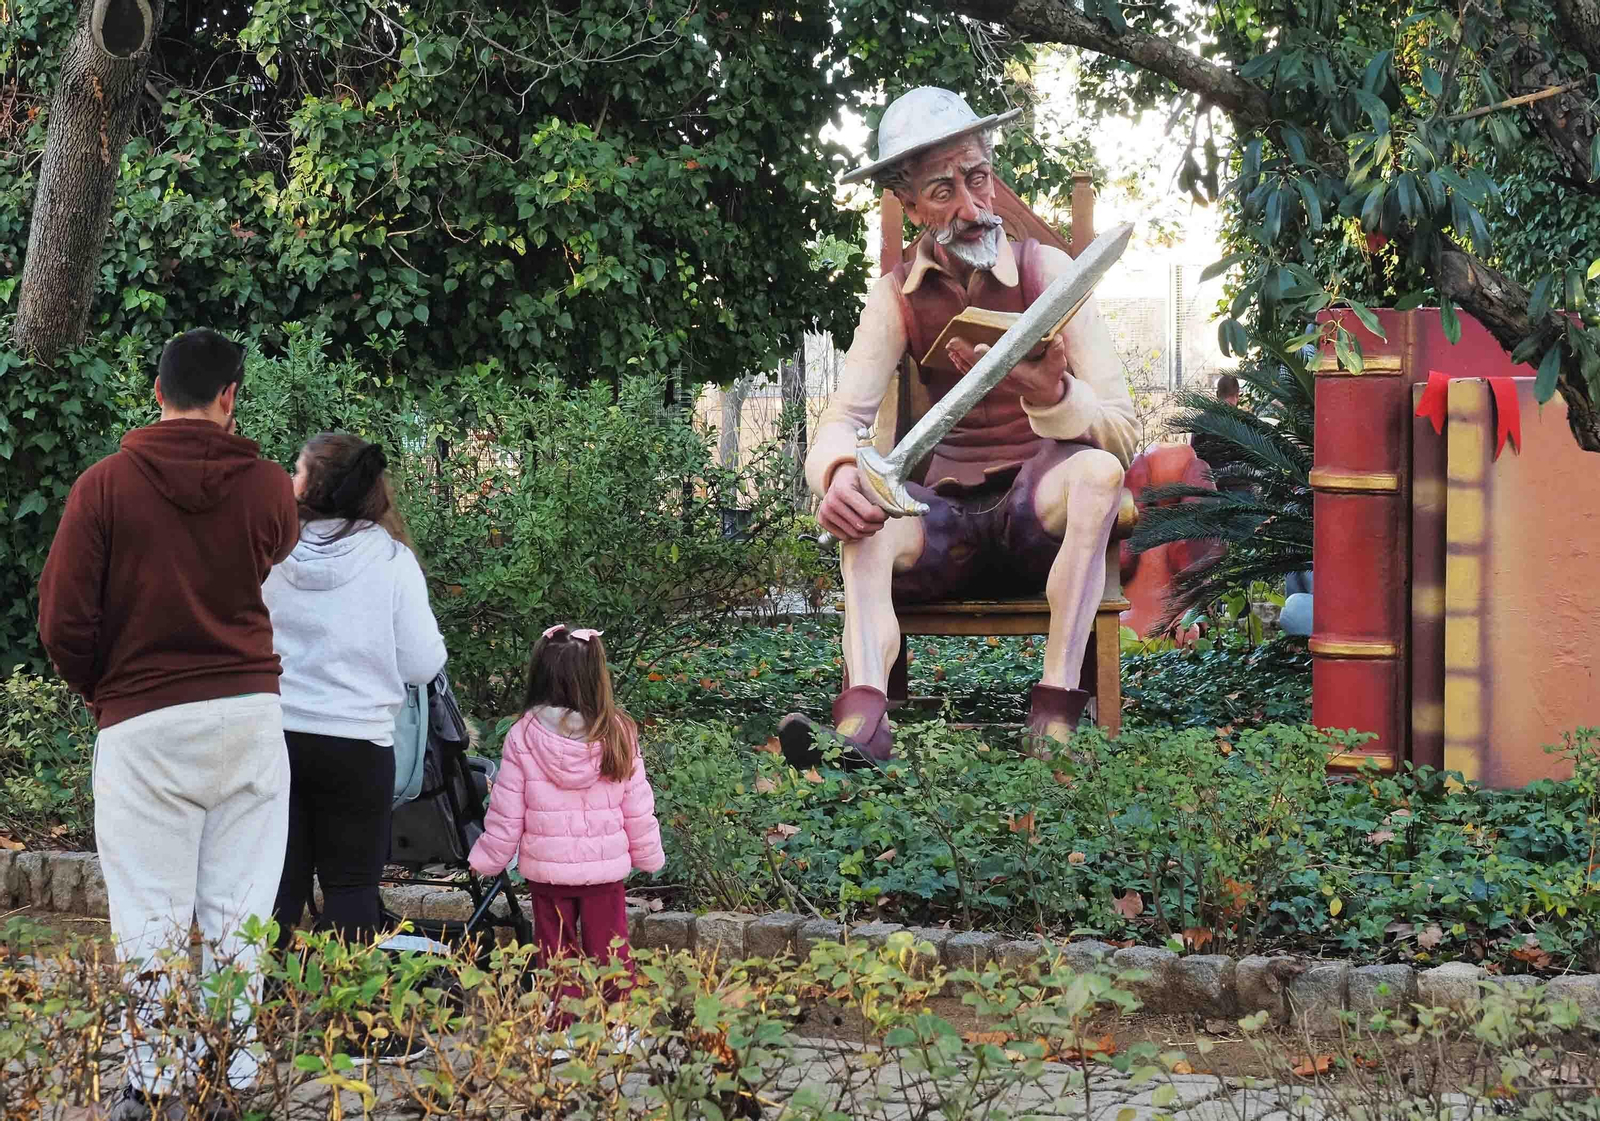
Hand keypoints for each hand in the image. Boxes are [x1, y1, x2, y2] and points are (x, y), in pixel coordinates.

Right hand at [817, 464, 888, 541]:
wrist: (839, 478)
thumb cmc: (858, 480)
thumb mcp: (869, 481)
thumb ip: (882, 494)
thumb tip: (898, 513)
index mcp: (843, 489)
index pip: (868, 514)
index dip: (881, 516)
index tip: (886, 512)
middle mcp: (831, 502)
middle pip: (861, 526)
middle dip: (877, 525)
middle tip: (882, 520)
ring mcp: (824, 512)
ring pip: (854, 534)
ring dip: (868, 531)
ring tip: (874, 524)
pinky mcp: (822, 520)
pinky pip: (845, 537)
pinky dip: (857, 535)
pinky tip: (862, 526)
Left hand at [946, 332, 1069, 407]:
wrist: (1043, 394)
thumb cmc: (1049, 376)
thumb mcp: (1057, 366)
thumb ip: (1057, 352)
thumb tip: (1057, 339)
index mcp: (1018, 374)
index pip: (1001, 365)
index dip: (989, 357)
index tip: (979, 347)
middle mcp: (1003, 379)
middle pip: (981, 367)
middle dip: (965, 354)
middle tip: (953, 342)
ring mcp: (995, 381)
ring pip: (973, 371)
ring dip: (959, 359)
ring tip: (949, 346)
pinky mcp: (991, 381)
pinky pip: (973, 373)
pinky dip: (962, 364)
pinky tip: (952, 355)